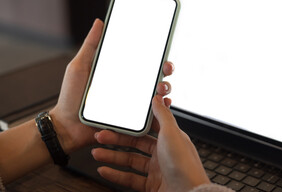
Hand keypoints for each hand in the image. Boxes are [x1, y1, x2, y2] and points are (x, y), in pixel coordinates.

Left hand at [49, 19, 174, 153]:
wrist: (67, 127)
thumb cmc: (70, 97)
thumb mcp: (79, 66)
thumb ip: (91, 45)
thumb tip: (100, 22)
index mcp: (118, 73)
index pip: (141, 61)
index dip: (155, 55)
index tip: (162, 50)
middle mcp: (127, 87)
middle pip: (154, 76)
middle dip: (166, 70)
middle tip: (166, 68)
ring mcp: (130, 104)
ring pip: (156, 94)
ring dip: (165, 88)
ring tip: (160, 88)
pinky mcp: (131, 120)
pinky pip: (151, 115)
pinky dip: (160, 109)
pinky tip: (161, 104)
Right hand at [92, 97, 209, 190]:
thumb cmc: (184, 165)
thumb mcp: (172, 133)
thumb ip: (163, 115)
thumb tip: (158, 98)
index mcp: (169, 137)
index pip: (147, 126)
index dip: (132, 122)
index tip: (118, 119)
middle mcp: (163, 152)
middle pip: (135, 143)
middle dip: (116, 140)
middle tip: (101, 136)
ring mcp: (157, 170)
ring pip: (130, 160)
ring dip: (112, 156)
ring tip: (97, 153)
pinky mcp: (152, 185)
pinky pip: (130, 178)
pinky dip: (116, 174)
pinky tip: (105, 170)